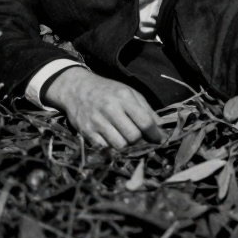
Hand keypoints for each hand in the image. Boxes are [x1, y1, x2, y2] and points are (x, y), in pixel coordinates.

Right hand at [45, 68, 162, 149]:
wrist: (77, 89)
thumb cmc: (108, 91)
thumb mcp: (129, 92)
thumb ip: (146, 109)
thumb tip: (160, 128)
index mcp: (124, 97)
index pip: (144, 122)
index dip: (154, 134)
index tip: (158, 139)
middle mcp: (110, 109)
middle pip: (133, 136)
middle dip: (140, 141)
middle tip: (140, 140)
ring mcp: (97, 122)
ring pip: (120, 145)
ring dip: (127, 147)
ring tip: (127, 140)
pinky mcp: (86, 132)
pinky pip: (105, 149)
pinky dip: (112, 148)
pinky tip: (113, 140)